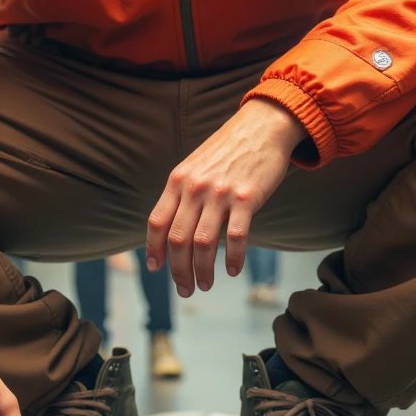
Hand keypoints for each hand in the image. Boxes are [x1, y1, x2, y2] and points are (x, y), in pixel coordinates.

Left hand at [145, 99, 305, 295]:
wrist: (263, 125)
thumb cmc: (229, 149)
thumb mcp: (196, 165)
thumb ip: (183, 193)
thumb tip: (173, 227)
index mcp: (178, 180)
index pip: (157, 222)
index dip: (153, 250)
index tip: (156, 269)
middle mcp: (195, 187)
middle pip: (177, 239)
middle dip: (179, 271)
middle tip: (185, 289)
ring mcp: (220, 193)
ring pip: (203, 243)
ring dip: (202, 271)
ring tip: (206, 284)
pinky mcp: (247, 198)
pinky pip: (235, 237)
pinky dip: (232, 258)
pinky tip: (233, 270)